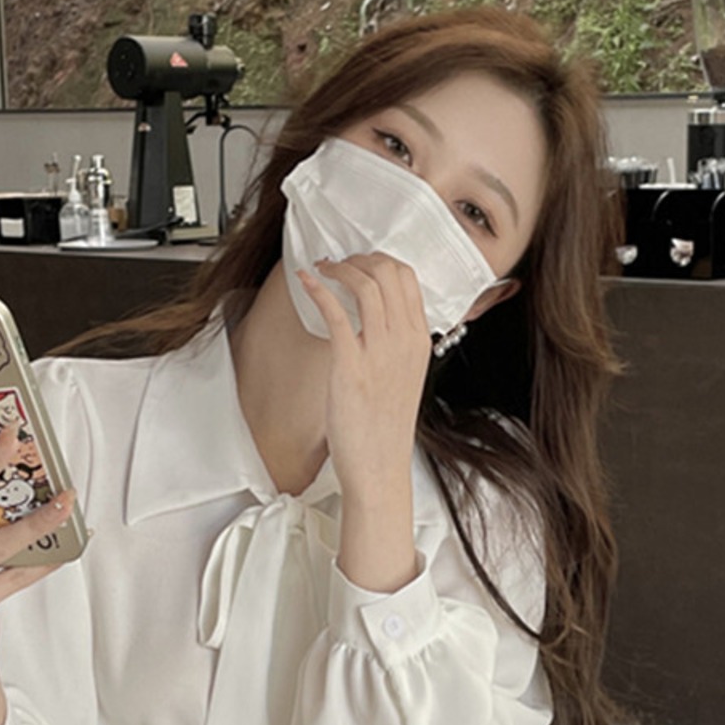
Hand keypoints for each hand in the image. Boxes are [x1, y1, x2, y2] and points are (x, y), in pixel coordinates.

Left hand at [296, 252, 430, 504]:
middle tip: (338, 265)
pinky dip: (319, 289)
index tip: (360, 264)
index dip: (380, 261)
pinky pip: (336, 313)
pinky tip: (307, 282)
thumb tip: (382, 323)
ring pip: (365, 285)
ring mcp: (378, 353)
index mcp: (418, 341)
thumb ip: (399, 347)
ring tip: (322, 271)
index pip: (407, 279)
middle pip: (388, 272)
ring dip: (338, 269)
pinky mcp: (350, 366)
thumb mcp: (405, 379)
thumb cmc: (385, 428)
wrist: (379, 466)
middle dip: (358, 259)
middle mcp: (403, 341)